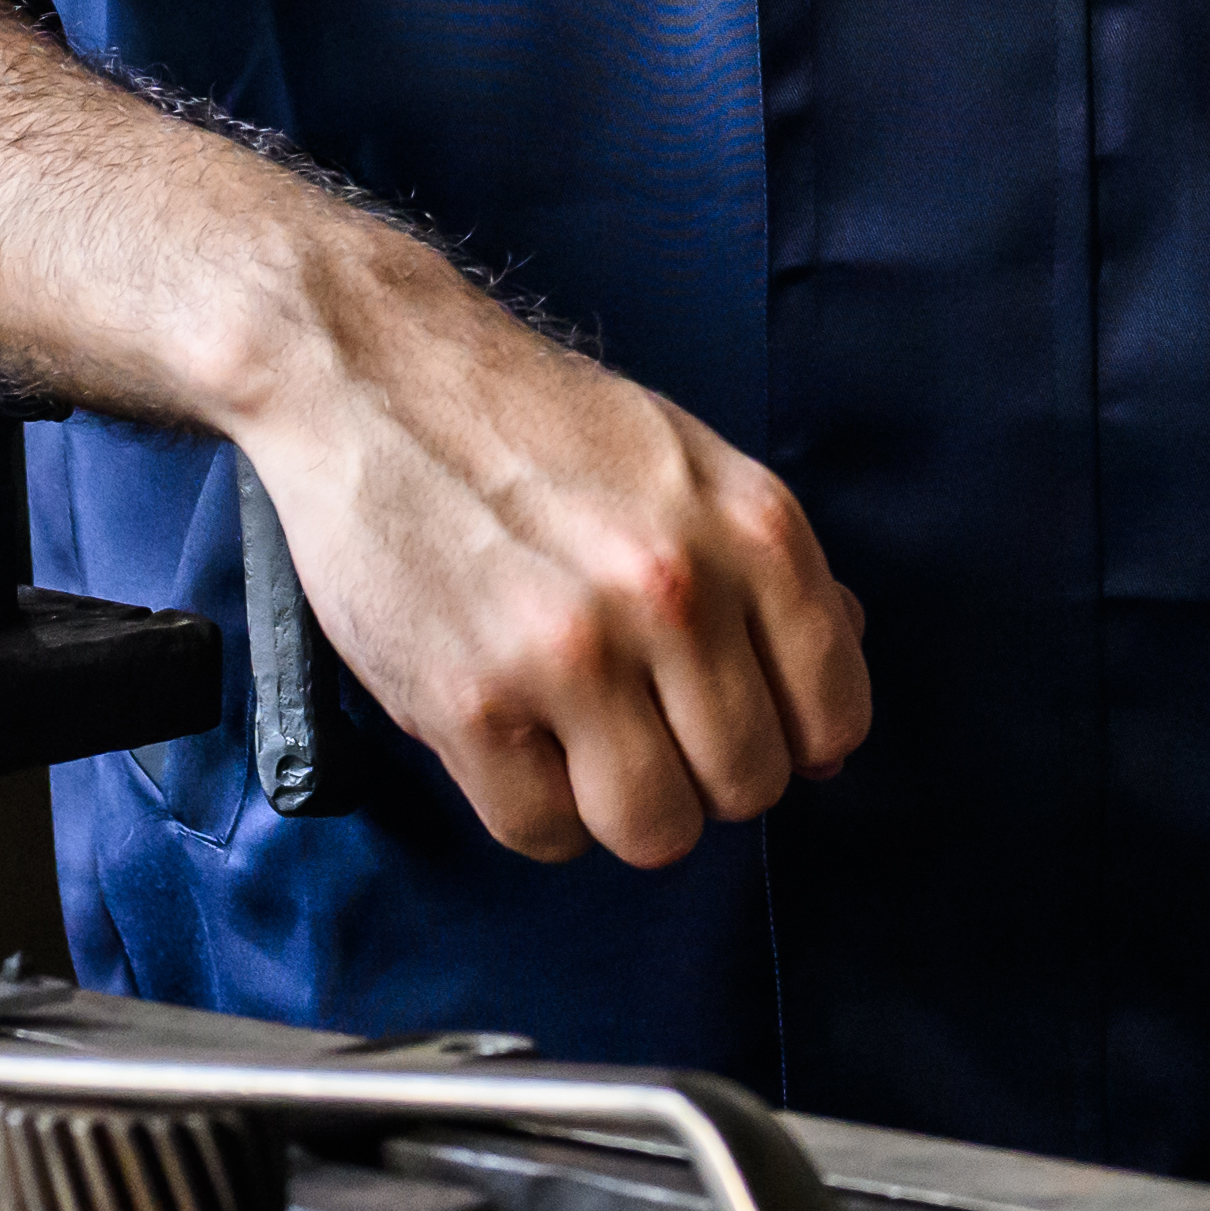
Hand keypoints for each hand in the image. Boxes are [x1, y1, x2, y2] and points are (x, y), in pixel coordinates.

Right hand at [225, 266, 870, 867]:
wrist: (377, 376)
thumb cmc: (538, 427)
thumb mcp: (693, 466)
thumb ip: (769, 578)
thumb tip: (831, 694)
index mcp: (752, 530)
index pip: (832, 719)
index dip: (791, 743)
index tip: (745, 727)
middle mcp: (675, 593)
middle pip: (746, 787)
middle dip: (703, 776)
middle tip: (648, 727)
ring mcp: (571, 654)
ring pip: (655, 832)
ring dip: (624, 808)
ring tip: (584, 744)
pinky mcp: (470, 705)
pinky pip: (544, 834)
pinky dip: (536, 808)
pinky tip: (517, 739)